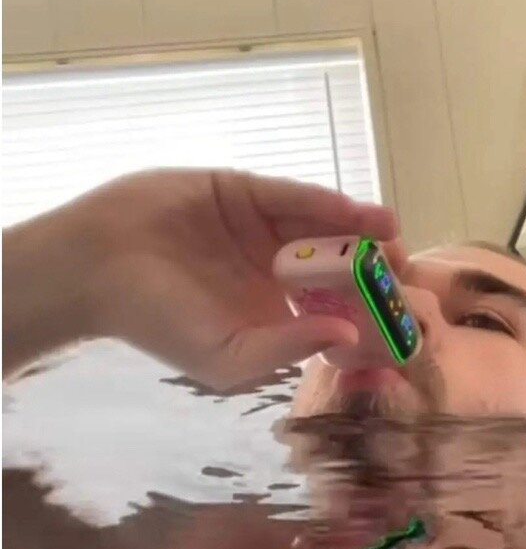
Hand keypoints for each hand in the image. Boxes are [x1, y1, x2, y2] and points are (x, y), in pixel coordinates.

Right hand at [3, 169, 396, 387]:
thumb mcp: (227, 357)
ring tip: (395, 240)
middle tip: (406, 276)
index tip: (401, 325)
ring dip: (360, 233)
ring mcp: (260, 229)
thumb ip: (286, 349)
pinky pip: (292, 198)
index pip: (333, 313)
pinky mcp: (243, 192)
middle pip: (337, 268)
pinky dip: (325, 203)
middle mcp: (274, 271)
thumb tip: (347, 339)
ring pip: (322, 229)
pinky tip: (358, 214)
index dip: (368, 318)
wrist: (96, 267)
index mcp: (273, 314)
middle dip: (374, 271)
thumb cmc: (159, 322)